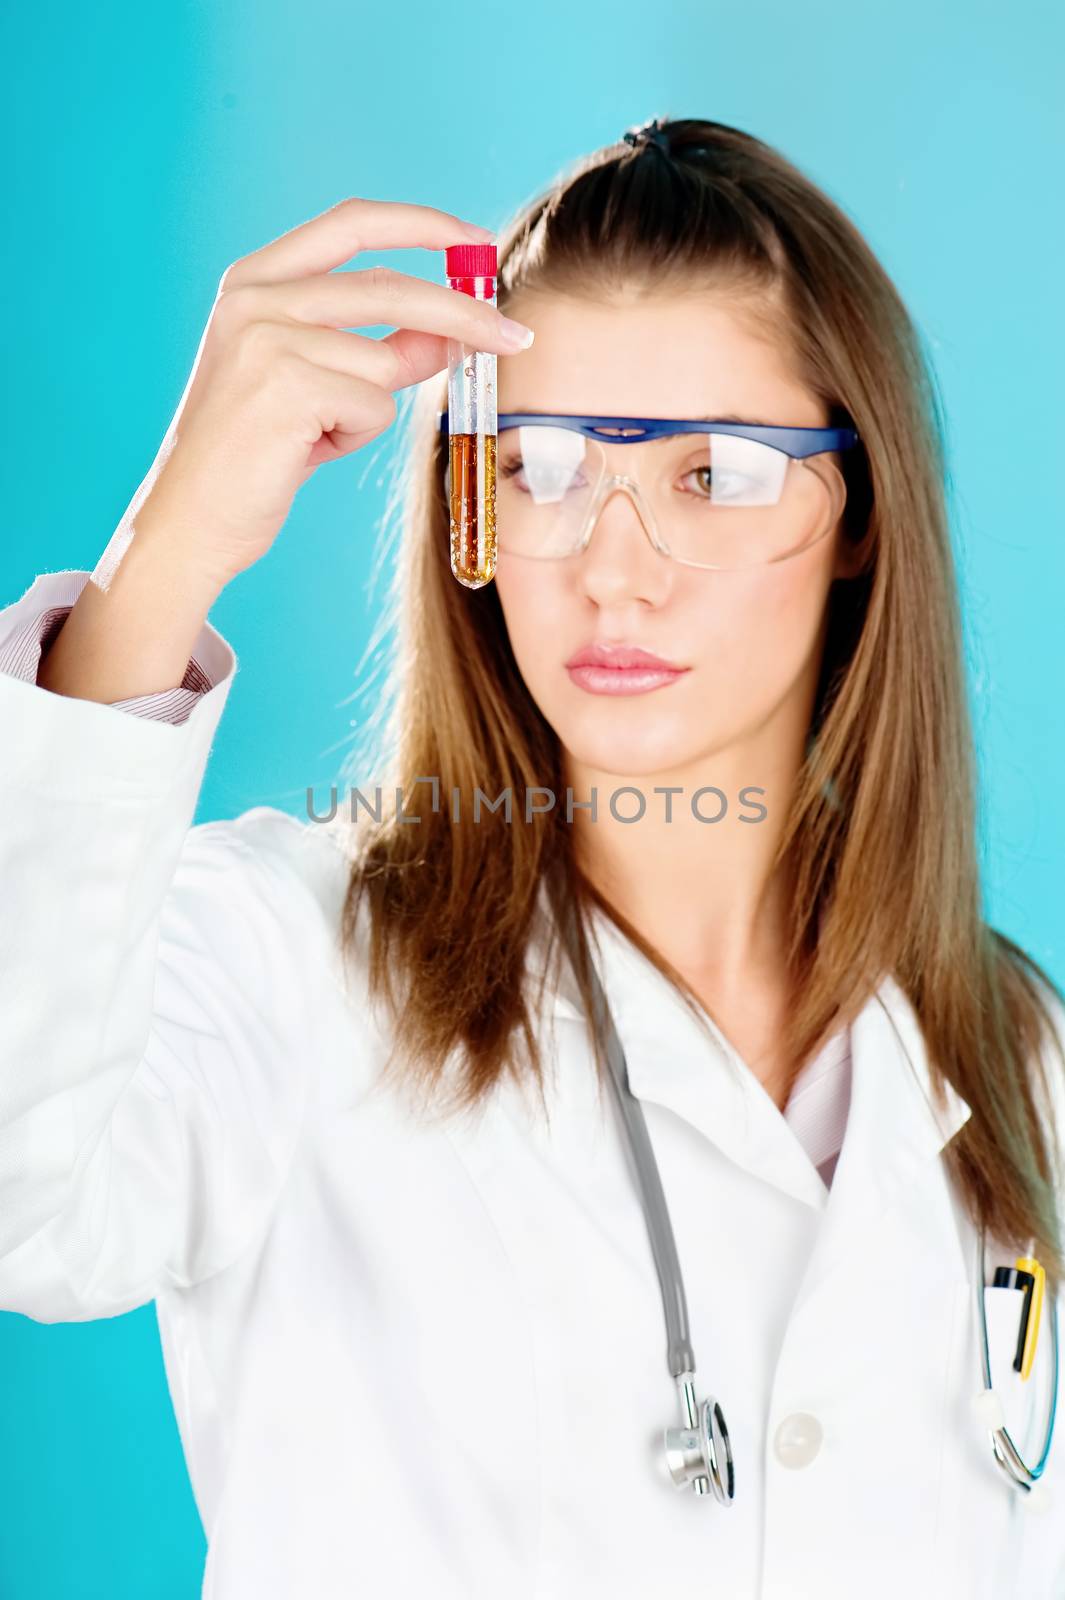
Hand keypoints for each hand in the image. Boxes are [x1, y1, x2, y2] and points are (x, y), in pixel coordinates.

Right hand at [129, 196, 530, 588]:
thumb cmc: (254, 456)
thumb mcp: (319, 387)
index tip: (477, 242)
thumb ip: (376, 350)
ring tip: (318, 434)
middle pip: (392, 287)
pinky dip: (356, 436)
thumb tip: (452, 334)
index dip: (422, 224)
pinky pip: (374, 407)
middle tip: (516, 339)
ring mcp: (267, 338)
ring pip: (387, 361)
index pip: (352, 223)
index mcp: (255, 279)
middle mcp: (256, 297)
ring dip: (373, 408)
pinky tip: (305, 451)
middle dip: (464, 315)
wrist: (190, 519)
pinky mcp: (287, 386)